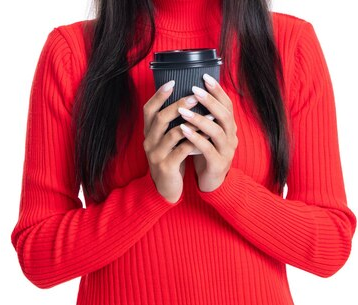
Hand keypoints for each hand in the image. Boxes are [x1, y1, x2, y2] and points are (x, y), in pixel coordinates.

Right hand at [143, 80, 201, 202]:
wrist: (166, 189)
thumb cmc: (171, 159)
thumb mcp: (168, 140)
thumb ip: (171, 124)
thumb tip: (186, 100)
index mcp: (148, 133)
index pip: (148, 109)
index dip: (158, 95)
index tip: (172, 81)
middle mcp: (149, 142)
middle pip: (161, 118)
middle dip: (178, 105)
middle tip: (195, 96)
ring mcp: (156, 155)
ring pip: (173, 134)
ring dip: (192, 123)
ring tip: (209, 116)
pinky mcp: (167, 166)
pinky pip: (182, 151)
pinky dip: (195, 142)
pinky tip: (207, 137)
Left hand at [177, 74, 237, 191]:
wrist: (212, 181)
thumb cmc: (207, 152)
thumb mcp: (208, 133)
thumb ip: (206, 116)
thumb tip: (193, 92)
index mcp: (230, 127)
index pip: (227, 104)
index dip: (217, 90)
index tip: (205, 77)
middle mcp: (231, 137)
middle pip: (224, 115)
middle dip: (209, 101)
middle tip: (194, 90)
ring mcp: (226, 151)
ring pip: (216, 131)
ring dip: (199, 119)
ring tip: (183, 110)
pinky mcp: (218, 163)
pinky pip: (208, 149)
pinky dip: (195, 139)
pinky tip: (183, 130)